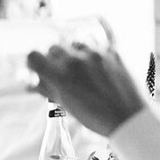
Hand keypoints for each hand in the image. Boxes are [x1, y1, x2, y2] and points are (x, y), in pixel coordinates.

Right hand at [25, 30, 147, 136]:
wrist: (128, 117)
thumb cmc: (96, 116)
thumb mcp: (66, 104)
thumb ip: (47, 89)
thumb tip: (31, 82)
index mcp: (59, 75)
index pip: (33, 56)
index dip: (34, 63)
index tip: (39, 68)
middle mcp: (74, 60)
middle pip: (53, 47)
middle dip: (55, 58)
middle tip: (63, 70)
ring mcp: (95, 54)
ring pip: (75, 42)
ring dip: (74, 51)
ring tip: (82, 67)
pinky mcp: (113, 51)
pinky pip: (96, 43)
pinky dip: (94, 51)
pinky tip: (97, 63)